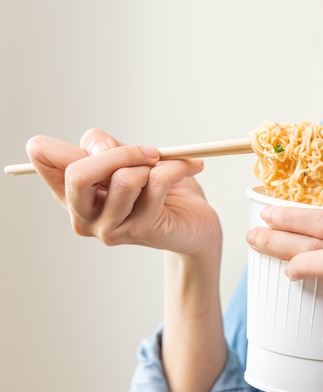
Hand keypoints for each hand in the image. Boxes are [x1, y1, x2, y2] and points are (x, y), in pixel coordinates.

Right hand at [26, 129, 220, 255]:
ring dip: (153, 164)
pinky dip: (178, 167)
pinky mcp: (141, 231)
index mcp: (70, 192)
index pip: (41, 154)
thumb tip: (99, 147)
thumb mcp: (129, 158)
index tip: (105, 147)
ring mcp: (110, 228)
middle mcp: (83, 215)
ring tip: (168, 168)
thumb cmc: (159, 188)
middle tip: (150, 153)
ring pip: (124, 179)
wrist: (195, 222)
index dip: (70, 142)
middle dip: (119, 153)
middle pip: (78, 174)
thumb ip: (106, 148)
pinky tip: (190, 168)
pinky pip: (157, 183)